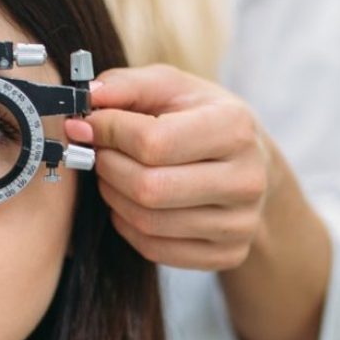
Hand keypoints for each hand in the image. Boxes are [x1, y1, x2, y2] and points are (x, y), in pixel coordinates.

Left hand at [63, 64, 271, 270]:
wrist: (253, 165)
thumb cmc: (203, 119)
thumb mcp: (173, 87)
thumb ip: (128, 85)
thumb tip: (88, 99)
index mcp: (235, 129)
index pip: (154, 141)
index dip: (109, 133)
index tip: (87, 126)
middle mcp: (246, 180)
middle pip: (150, 188)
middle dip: (109, 168)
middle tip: (98, 153)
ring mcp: (240, 224)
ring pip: (149, 222)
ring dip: (114, 197)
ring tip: (113, 175)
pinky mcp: (228, 254)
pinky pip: (155, 249)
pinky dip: (128, 226)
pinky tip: (129, 203)